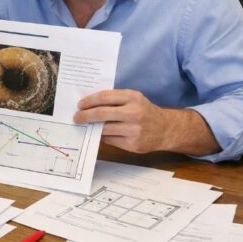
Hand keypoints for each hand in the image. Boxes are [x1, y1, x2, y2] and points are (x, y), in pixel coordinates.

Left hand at [73, 89, 218, 154]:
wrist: (166, 129)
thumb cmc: (144, 112)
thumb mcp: (134, 99)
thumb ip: (115, 100)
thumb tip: (88, 105)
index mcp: (133, 98)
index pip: (105, 97)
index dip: (89, 101)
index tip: (80, 105)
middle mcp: (134, 113)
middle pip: (102, 113)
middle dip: (85, 115)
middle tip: (77, 117)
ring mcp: (134, 130)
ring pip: (104, 128)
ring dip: (91, 127)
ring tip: (84, 125)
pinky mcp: (133, 144)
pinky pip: (110, 140)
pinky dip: (102, 136)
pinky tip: (97, 133)